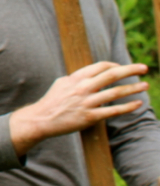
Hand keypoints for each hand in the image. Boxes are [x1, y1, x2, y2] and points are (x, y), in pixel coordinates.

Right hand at [10, 61, 148, 156]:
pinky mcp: (89, 117)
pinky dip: (127, 107)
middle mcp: (82, 88)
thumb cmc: (51, 102)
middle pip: (112, 75)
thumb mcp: (61, 84)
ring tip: (145, 86)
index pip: (100, 67)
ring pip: (116, 92)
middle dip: (130, 70)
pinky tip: (137, 104)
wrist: (41, 120)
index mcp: (76, 78)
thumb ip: (76, 78)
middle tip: (144, 68)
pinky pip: (113, 110)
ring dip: (133, 88)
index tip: (123, 68)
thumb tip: (89, 74)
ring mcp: (86, 102)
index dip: (114, 65)